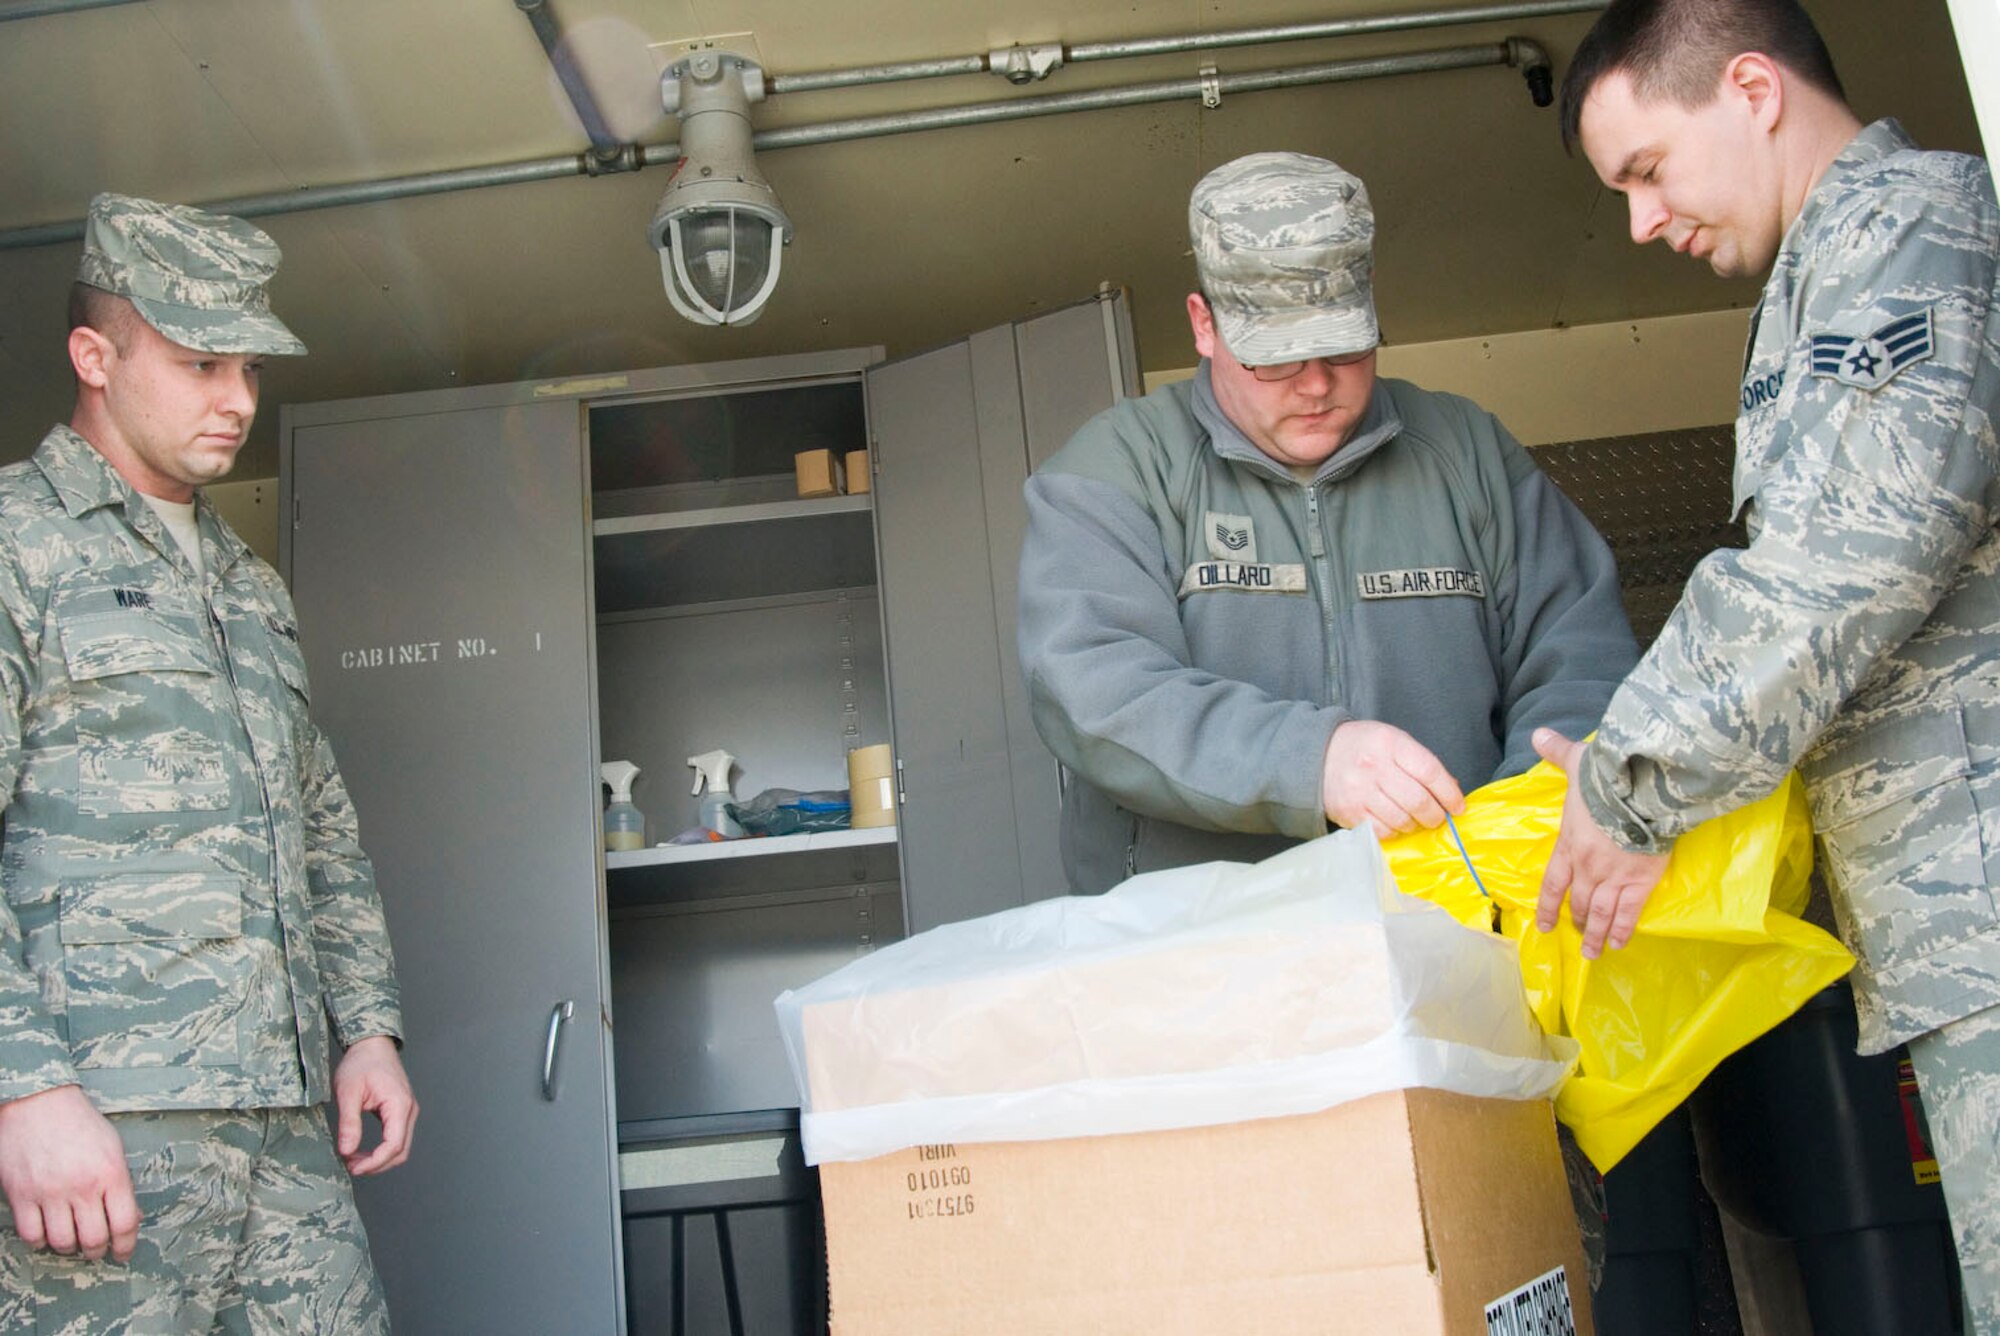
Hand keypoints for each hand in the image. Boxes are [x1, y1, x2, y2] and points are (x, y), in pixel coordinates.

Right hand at [0, 1084, 139, 1261]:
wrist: (39, 1103)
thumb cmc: (80, 1124)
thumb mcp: (113, 1147)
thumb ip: (120, 1183)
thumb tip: (130, 1219)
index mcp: (111, 1173)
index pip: (124, 1224)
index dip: (126, 1245)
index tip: (123, 1253)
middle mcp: (81, 1186)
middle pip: (94, 1239)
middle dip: (98, 1251)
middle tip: (96, 1249)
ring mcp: (49, 1192)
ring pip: (62, 1242)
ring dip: (69, 1248)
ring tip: (72, 1241)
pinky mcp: (20, 1195)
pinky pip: (31, 1235)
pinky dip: (39, 1241)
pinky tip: (46, 1234)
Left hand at [333, 1036, 418, 1176]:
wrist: (371, 1045)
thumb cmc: (361, 1063)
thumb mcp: (348, 1092)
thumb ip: (349, 1123)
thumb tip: (346, 1151)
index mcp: (399, 1104)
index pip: (394, 1145)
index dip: (374, 1162)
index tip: (353, 1168)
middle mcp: (409, 1110)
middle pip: (401, 1151)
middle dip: (376, 1165)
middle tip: (351, 1167)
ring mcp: (407, 1112)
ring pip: (400, 1148)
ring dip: (379, 1159)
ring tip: (353, 1159)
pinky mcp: (401, 1112)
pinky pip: (397, 1139)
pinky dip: (381, 1150)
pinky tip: (362, 1150)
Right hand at [1321, 720, 1465, 835]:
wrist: (1318, 754)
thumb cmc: (1364, 747)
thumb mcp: (1394, 741)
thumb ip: (1421, 763)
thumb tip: (1451, 791)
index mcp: (1390, 744)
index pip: (1429, 771)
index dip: (1449, 793)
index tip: (1457, 806)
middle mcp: (1374, 767)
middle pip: (1418, 800)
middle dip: (1435, 815)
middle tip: (1438, 817)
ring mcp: (1360, 792)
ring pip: (1402, 820)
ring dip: (1416, 825)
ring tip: (1415, 819)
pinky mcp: (1350, 812)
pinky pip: (1383, 831)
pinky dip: (1396, 831)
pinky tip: (1395, 823)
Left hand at [1533, 728, 1669, 957]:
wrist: (1640, 791)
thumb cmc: (1606, 777)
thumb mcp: (1578, 762)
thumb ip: (1558, 752)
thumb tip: (1539, 734)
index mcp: (1569, 844)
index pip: (1553, 882)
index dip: (1547, 905)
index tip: (1544, 925)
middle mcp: (1587, 867)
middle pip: (1579, 902)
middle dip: (1577, 921)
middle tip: (1578, 937)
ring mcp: (1613, 877)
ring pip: (1601, 913)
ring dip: (1596, 935)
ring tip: (1595, 953)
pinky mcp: (1641, 881)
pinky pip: (1629, 913)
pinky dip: (1623, 930)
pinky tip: (1621, 943)